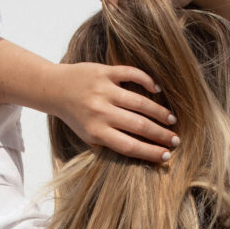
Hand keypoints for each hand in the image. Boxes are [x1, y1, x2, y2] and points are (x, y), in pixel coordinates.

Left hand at [47, 62, 179, 164]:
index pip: (129, 146)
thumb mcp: (87, 136)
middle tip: (175, 139)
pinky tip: (157, 89)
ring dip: (159, 111)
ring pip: (139, 102)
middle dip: (161, 134)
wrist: (54, 88)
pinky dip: (146, 81)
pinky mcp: (105, 72)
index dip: (150, 152)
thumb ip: (108, 144)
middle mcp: (100, 112)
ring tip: (171, 119)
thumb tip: (139, 154)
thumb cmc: (75, 116)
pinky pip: (131, 74)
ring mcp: (104, 90)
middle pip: (138, 125)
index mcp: (96, 131)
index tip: (166, 156)